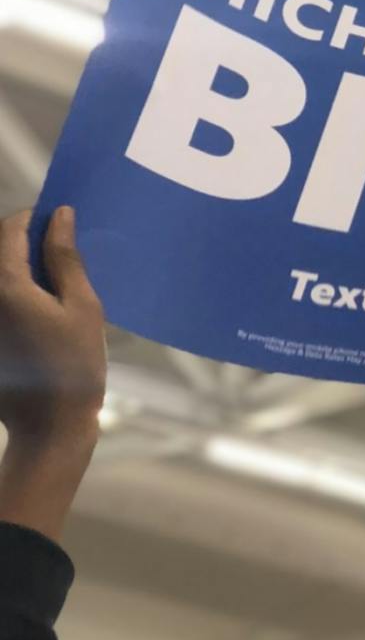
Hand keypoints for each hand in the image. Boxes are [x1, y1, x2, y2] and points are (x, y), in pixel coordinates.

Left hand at [0, 207, 104, 446]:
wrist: (49, 424)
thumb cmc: (75, 365)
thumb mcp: (82, 307)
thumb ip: (65, 258)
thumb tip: (60, 216)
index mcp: (6, 283)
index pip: (11, 229)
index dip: (36, 219)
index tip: (63, 223)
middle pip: (2, 251)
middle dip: (30, 244)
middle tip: (66, 257)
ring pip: (3, 276)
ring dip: (26, 271)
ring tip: (60, 290)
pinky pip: (3, 299)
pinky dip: (21, 295)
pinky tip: (47, 315)